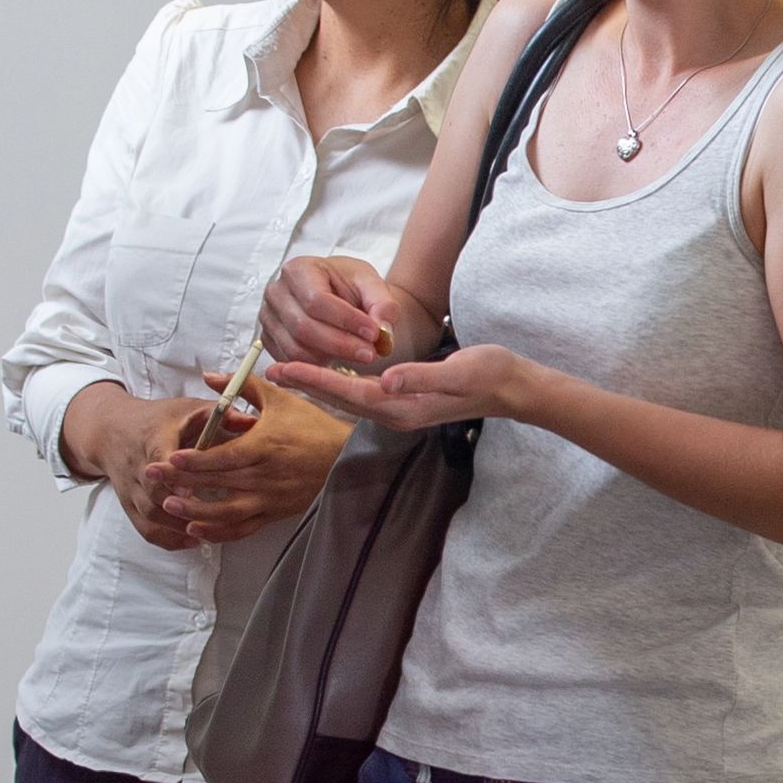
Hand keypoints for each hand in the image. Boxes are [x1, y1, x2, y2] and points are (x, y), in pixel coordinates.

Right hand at [61, 385, 216, 550]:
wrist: (112, 430)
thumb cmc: (158, 419)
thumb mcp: (187, 409)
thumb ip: (217, 415)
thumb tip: (251, 421)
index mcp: (152, 439)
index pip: (157, 458)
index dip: (171, 476)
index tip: (189, 490)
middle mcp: (138, 466)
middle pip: (154, 494)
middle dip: (179, 509)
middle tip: (208, 518)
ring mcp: (132, 489)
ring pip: (150, 515)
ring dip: (177, 527)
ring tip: (206, 532)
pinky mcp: (130, 505)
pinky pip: (145, 528)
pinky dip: (167, 539)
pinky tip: (190, 541)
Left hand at [150, 367, 347, 540]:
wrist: (347, 458)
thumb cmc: (313, 425)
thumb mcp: (280, 398)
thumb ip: (242, 386)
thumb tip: (208, 376)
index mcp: (265, 446)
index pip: (223, 456)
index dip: (195, 460)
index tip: (170, 459)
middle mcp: (265, 476)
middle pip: (217, 483)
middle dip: (181, 481)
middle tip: (151, 477)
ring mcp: (269, 499)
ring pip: (226, 512)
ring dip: (195, 511)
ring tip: (169, 505)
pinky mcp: (274, 514)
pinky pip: (242, 529)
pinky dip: (218, 532)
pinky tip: (195, 529)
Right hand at [262, 251, 410, 371]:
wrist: (338, 295)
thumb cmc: (351, 286)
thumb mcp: (372, 285)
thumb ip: (382, 304)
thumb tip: (382, 331)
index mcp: (299, 269)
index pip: (317, 301)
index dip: (346, 321)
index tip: (374, 333)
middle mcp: (276, 292)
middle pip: (303, 328)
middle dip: (340, 344)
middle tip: (370, 353)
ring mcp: (268, 317)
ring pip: (295, 349)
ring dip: (330, 358)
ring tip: (358, 355)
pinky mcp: (269, 339)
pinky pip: (290, 361)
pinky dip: (316, 366)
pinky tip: (340, 359)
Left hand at [270, 341, 532, 434]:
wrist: (513, 388)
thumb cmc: (490, 374)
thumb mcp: (459, 372)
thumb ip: (422, 378)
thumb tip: (387, 379)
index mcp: (404, 408)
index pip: (351, 393)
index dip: (316, 380)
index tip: (285, 368)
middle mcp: (397, 414)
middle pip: (342, 400)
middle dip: (307, 384)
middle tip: (270, 368)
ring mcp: (400, 411)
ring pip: (349, 400)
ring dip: (318, 385)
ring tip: (289, 371)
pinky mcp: (405, 402)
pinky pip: (362, 396)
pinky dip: (338, 385)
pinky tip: (325, 375)